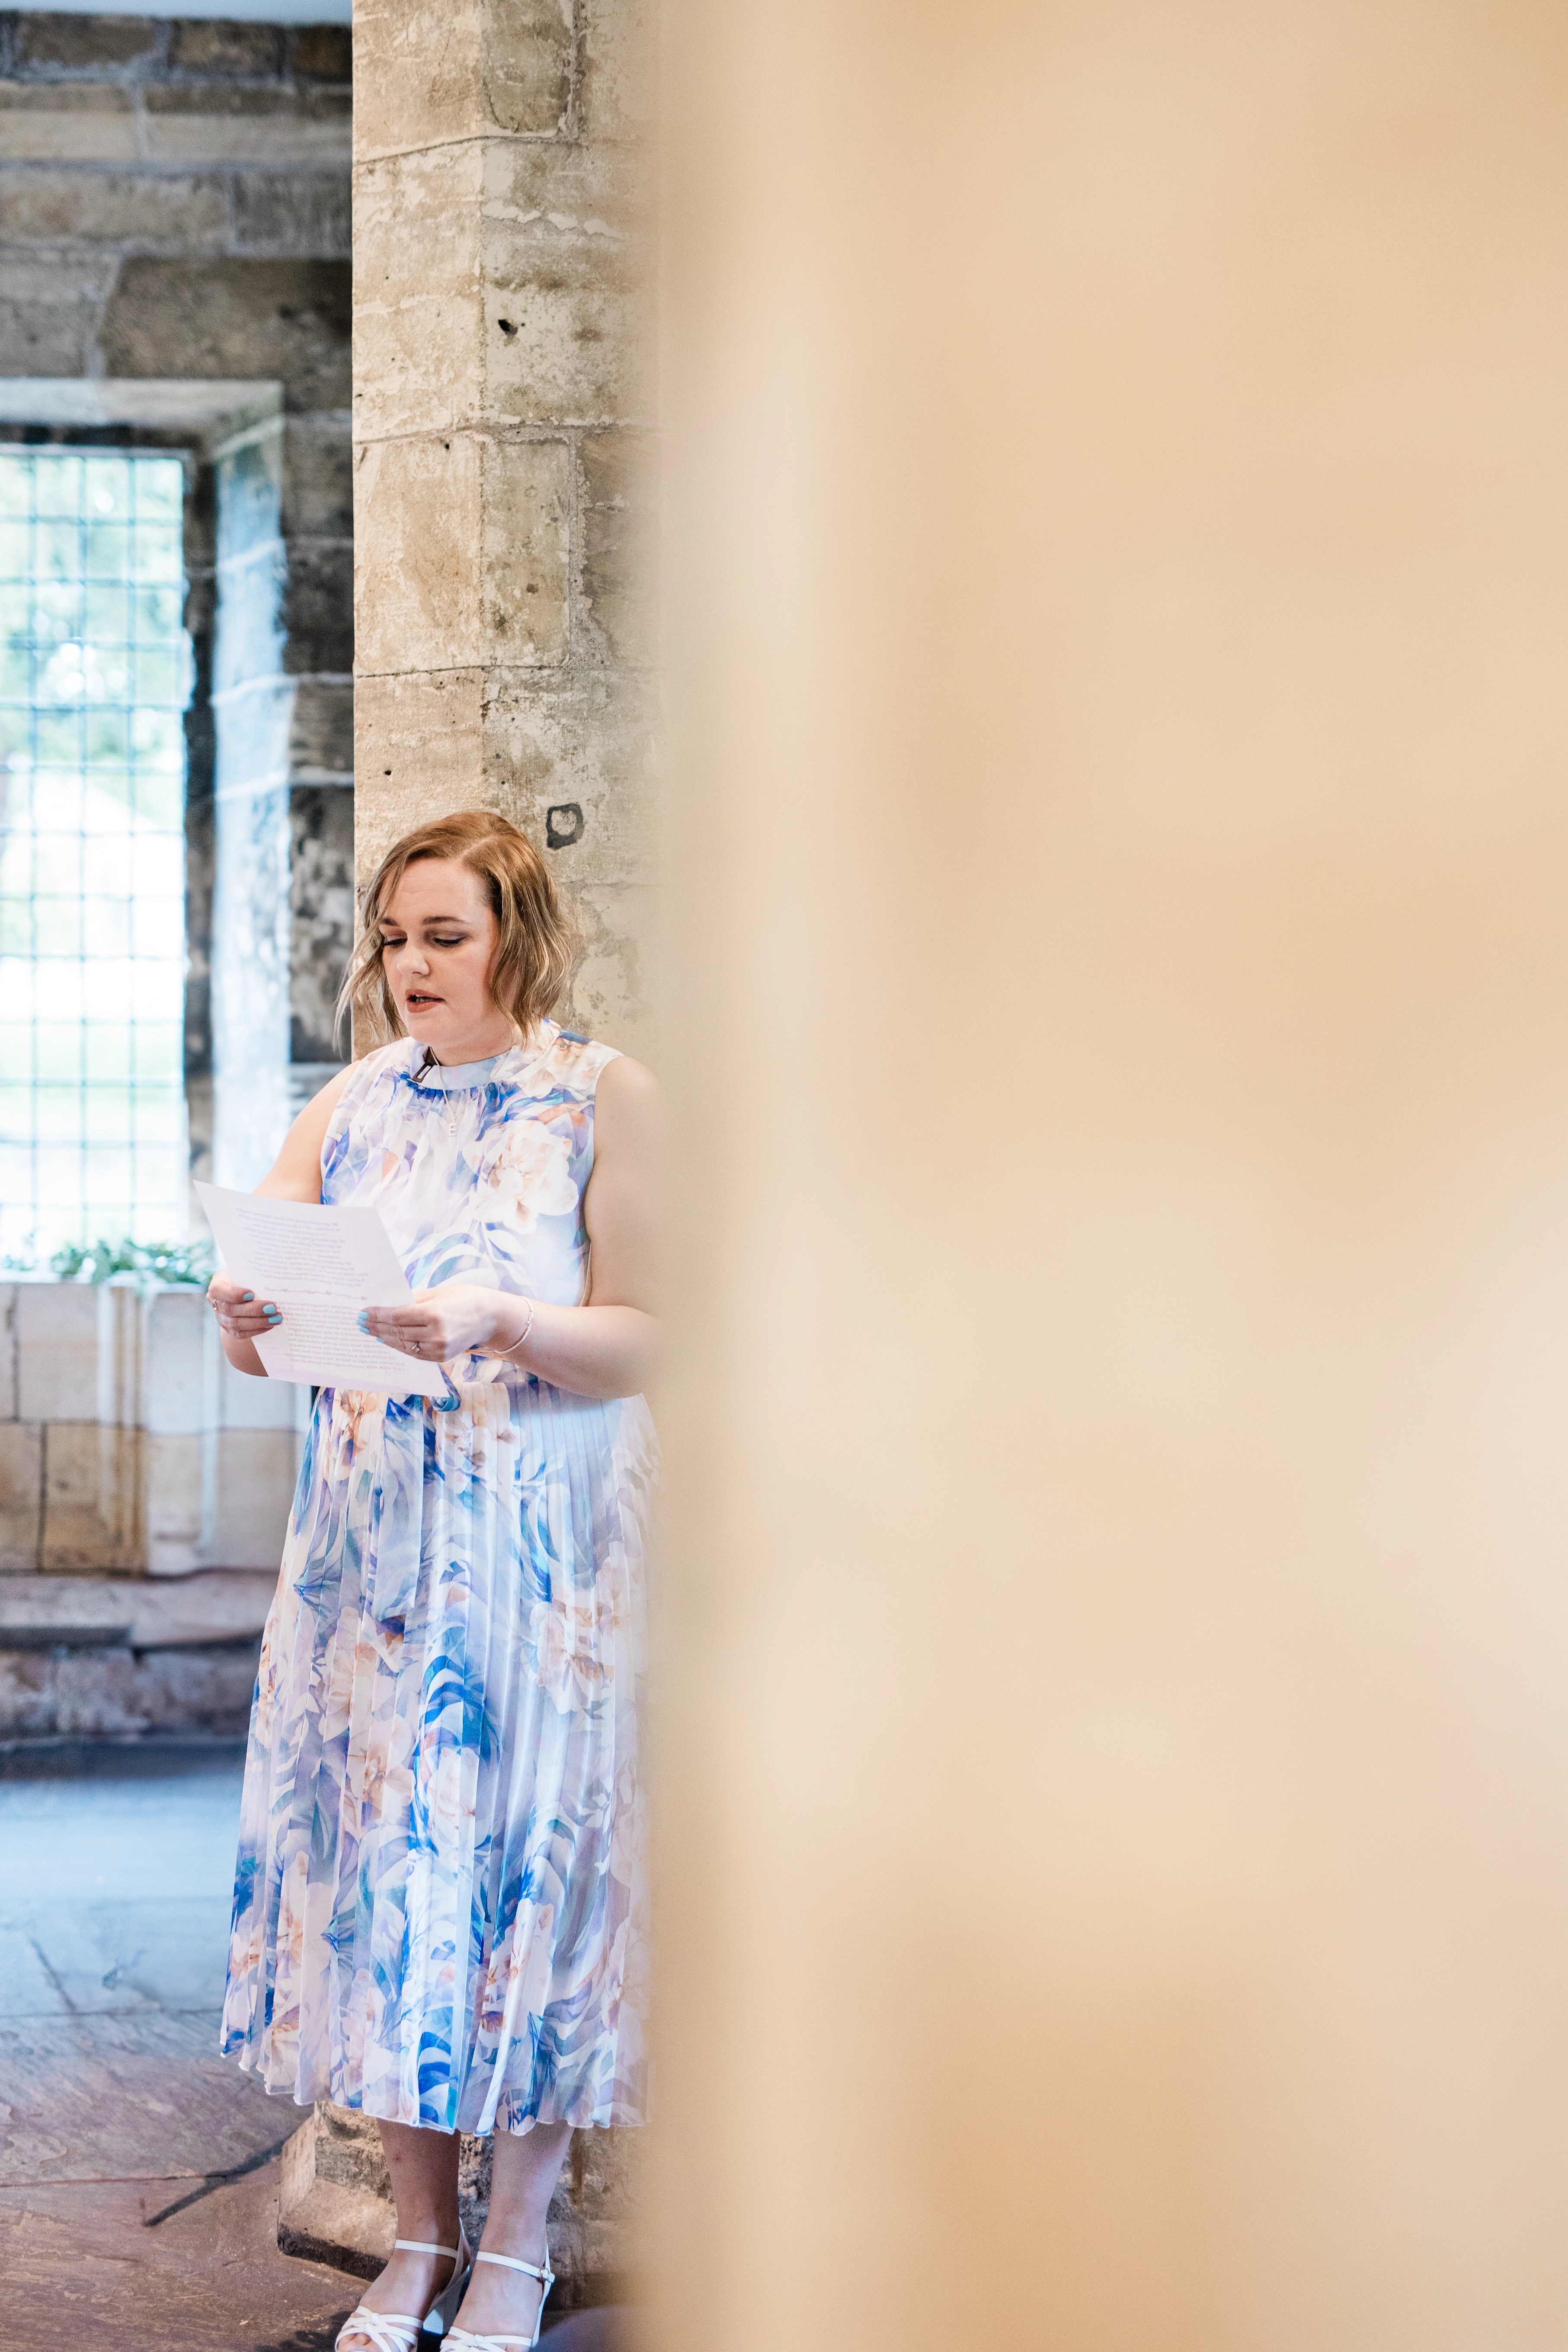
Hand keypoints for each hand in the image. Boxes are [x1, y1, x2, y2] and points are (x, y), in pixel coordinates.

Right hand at [207, 1271, 282, 1342]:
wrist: (244, 1292)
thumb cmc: (249, 1278)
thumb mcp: (249, 1272)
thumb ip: (255, 1275)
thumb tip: (274, 1277)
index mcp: (218, 1284)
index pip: (218, 1290)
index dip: (233, 1294)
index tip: (252, 1294)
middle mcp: (216, 1302)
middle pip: (230, 1310)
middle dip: (253, 1310)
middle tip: (273, 1308)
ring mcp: (221, 1318)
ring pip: (235, 1324)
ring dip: (258, 1322)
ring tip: (276, 1318)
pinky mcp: (229, 1329)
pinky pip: (240, 1334)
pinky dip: (257, 1330)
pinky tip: (270, 1325)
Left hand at [359, 1283, 526, 1363]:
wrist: (490, 1317)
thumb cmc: (464, 1298)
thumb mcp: (438, 1292)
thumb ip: (413, 1299)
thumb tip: (388, 1304)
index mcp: (434, 1313)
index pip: (396, 1316)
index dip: (377, 1315)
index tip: (363, 1313)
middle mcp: (435, 1333)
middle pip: (396, 1332)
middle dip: (376, 1327)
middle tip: (361, 1323)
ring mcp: (439, 1348)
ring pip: (403, 1345)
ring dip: (384, 1338)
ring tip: (370, 1332)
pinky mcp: (442, 1357)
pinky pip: (414, 1353)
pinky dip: (399, 1347)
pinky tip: (388, 1341)